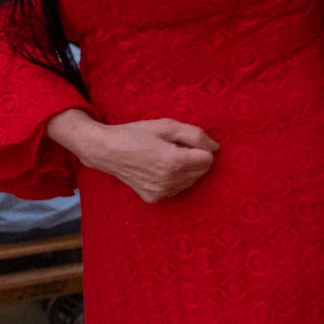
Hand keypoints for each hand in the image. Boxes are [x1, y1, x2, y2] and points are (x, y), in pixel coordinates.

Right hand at [67, 116, 218, 202]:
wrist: (107, 150)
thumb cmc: (136, 133)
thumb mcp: (167, 125)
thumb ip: (196, 135)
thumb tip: (216, 148)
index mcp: (174, 162)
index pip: (208, 159)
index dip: (199, 147)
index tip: (182, 141)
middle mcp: (170, 181)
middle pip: (202, 171)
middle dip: (194, 158)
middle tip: (173, 148)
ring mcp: (162, 192)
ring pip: (192, 181)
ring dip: (186, 169)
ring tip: (164, 157)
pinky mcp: (154, 198)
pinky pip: (178, 188)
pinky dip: (175, 179)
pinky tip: (158, 169)